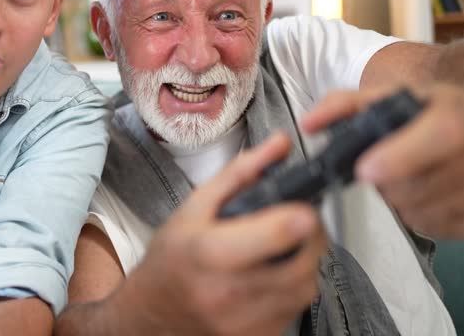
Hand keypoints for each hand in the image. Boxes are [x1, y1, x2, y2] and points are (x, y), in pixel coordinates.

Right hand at [118, 134, 325, 335]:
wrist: (151, 312)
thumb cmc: (171, 259)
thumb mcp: (195, 206)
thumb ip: (241, 173)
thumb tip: (279, 146)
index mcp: (210, 252)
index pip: (277, 234)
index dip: (301, 216)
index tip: (306, 207)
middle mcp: (229, 292)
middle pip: (302, 264)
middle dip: (312, 238)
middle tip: (301, 222)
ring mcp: (244, 322)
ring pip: (305, 288)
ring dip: (304, 263)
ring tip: (281, 248)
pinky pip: (295, 309)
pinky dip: (292, 288)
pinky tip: (271, 275)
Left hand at [303, 84, 463, 237]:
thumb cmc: (433, 113)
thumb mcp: (394, 96)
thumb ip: (346, 105)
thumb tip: (310, 124)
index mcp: (460, 114)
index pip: (439, 135)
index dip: (400, 156)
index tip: (365, 170)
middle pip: (416, 185)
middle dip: (386, 181)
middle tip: (383, 165)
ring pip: (422, 212)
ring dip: (401, 201)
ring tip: (408, 176)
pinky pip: (437, 229)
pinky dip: (421, 216)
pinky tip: (425, 193)